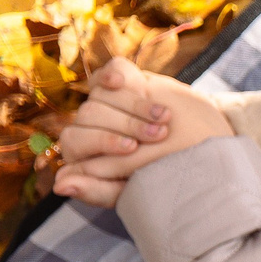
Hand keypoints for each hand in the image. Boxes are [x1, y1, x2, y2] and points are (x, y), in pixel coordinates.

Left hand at [54, 56, 231, 206]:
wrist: (200, 154)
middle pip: (89, 114)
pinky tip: (131, 81)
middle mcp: (88, 124)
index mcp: (82, 152)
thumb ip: (97, 191)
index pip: (75, 139)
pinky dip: (116, 73)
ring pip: (101, 94)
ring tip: (166, 117)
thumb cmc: (162, 179)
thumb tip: (60, 185)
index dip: (103, 141)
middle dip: (126, 124)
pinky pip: (113, 69)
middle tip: (159, 134)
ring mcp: (104, 100)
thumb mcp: (135, 192)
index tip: (133, 147)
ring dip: (135, 106)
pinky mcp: (122, 80)